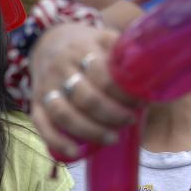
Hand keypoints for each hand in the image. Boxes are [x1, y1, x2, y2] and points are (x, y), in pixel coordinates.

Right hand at [30, 25, 139, 158]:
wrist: (45, 40)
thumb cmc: (84, 46)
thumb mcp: (104, 38)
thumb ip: (124, 52)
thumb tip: (155, 74)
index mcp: (82, 49)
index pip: (104, 76)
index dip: (125, 94)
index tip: (141, 102)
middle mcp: (61, 68)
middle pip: (86, 98)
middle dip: (112, 115)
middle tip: (129, 121)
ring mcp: (46, 86)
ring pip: (64, 114)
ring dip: (90, 131)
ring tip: (112, 139)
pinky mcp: (35, 102)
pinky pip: (42, 125)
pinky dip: (57, 141)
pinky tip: (75, 152)